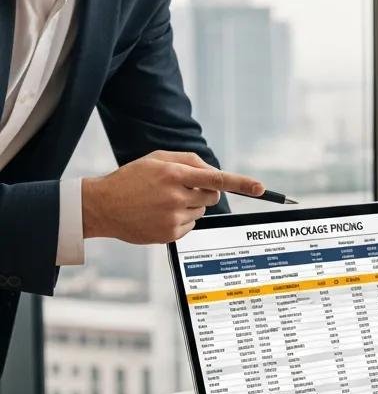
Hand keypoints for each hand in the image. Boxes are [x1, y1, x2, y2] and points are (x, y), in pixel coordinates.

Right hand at [82, 151, 264, 243]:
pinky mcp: (169, 234)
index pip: (216, 178)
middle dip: (204, 191)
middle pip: (212, 195)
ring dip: (191, 205)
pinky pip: (191, 225)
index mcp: (174, 174)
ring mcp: (172, 217)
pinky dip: (182, 220)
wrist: (102, 206)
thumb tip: (214, 172)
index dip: (241, 183)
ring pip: (202, 211)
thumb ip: (189, 161)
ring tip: (163, 202)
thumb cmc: (132, 178)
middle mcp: (175, 196)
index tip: (260, 188)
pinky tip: (159, 215)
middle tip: (180, 189)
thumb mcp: (157, 159)